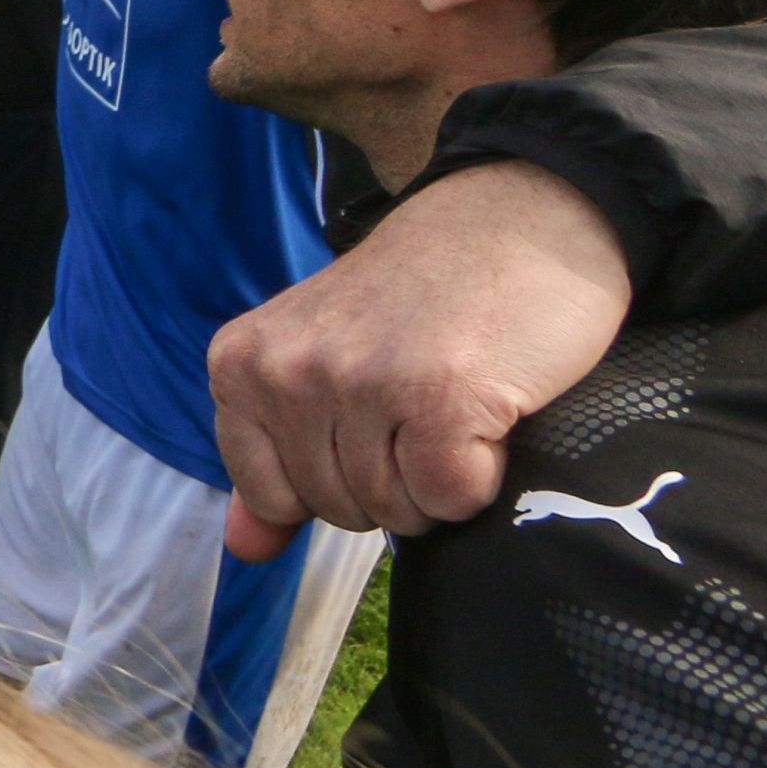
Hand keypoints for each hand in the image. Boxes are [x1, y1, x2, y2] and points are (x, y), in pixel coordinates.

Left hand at [210, 161, 631, 559]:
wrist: (523, 216)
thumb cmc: (424, 300)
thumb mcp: (324, 361)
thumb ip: (274, 457)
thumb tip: (244, 551)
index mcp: (243, 362)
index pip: (271, 494)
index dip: (335, 480)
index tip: (371, 422)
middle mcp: (288, 370)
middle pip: (336, 510)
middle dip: (392, 481)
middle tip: (423, 405)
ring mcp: (360, 381)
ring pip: (395, 512)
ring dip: (440, 479)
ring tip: (455, 402)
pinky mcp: (438, 395)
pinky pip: (450, 498)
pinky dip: (483, 476)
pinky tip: (488, 411)